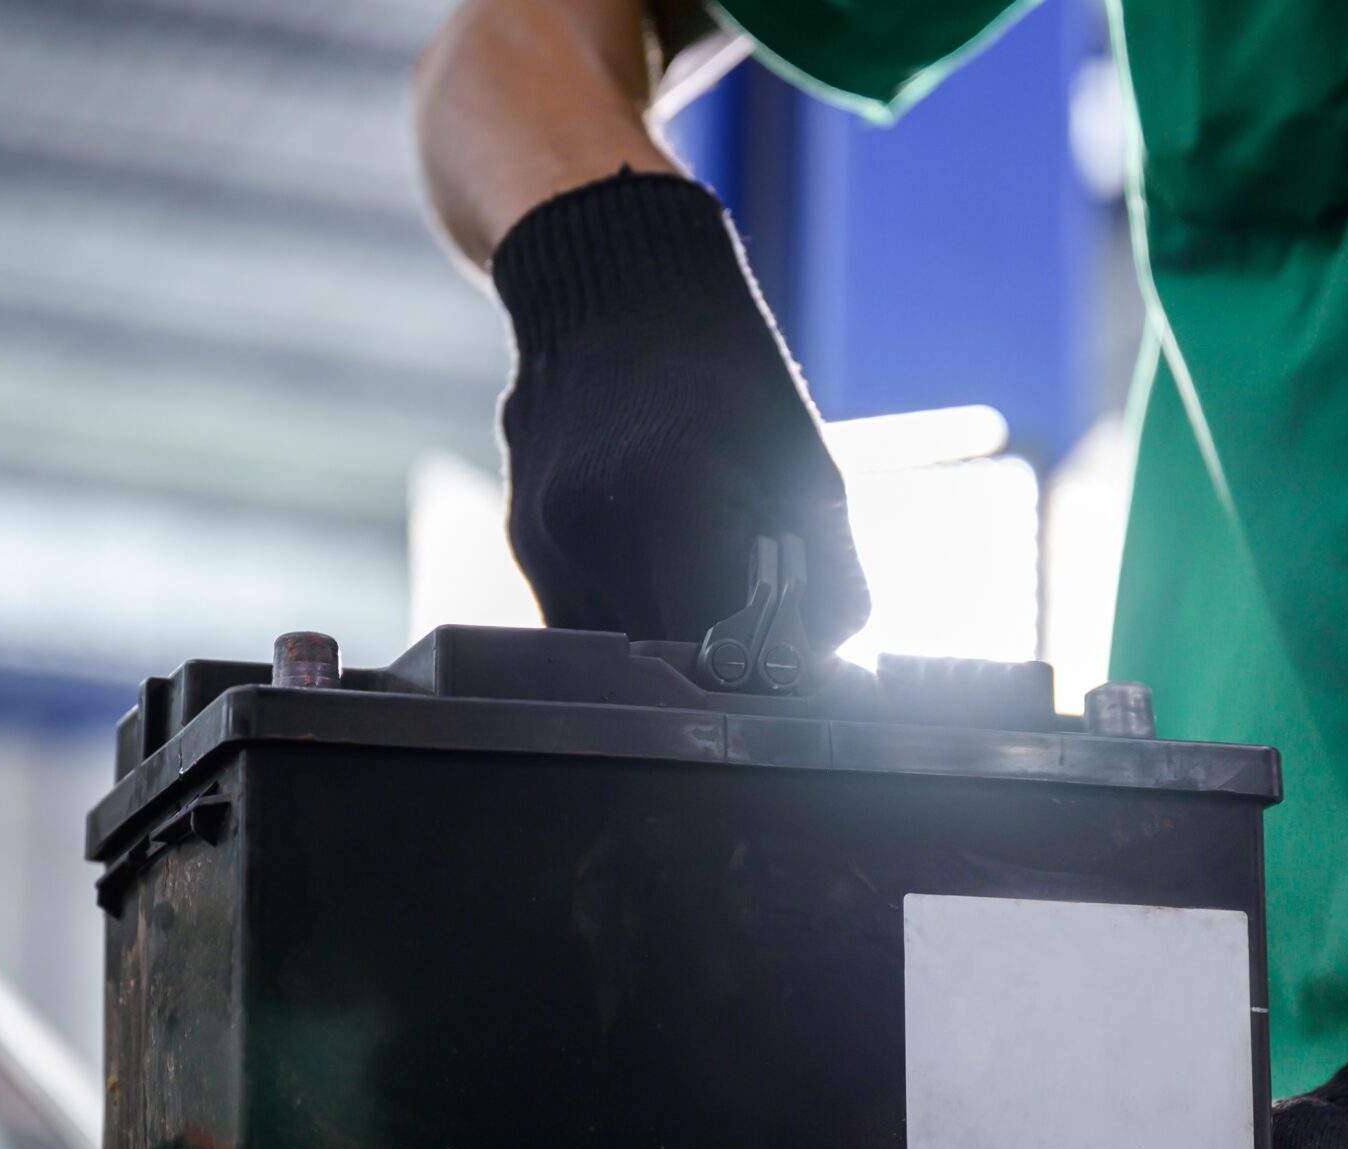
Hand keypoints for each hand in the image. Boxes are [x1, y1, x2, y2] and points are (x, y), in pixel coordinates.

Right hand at [490, 170, 867, 647]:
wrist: (613, 286)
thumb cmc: (726, 368)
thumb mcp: (805, 466)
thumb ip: (823, 576)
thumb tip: (823, 662)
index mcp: (667, 505)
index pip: (716, 647)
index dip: (758, 665)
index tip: (783, 658)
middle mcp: (590, 532)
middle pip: (660, 658)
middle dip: (711, 655)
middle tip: (753, 628)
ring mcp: (546, 541)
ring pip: (612, 644)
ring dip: (662, 633)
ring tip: (703, 580)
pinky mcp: (524, 541)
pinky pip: (577, 611)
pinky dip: (624, 604)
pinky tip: (656, 555)